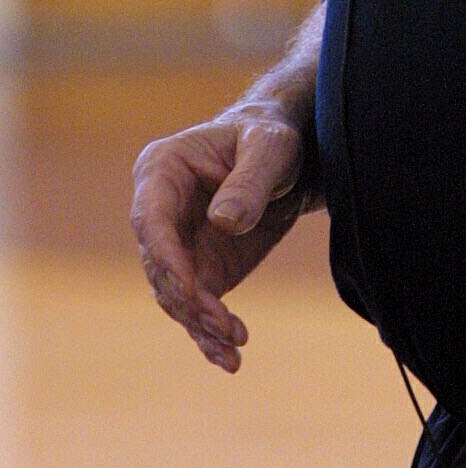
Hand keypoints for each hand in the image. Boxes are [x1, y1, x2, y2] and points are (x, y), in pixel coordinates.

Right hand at [130, 104, 309, 370]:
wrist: (285, 157)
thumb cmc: (270, 136)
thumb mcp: (270, 147)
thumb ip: (249, 180)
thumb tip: (222, 222)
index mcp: (161, 170)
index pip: (150, 219)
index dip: (166, 257)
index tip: (190, 290)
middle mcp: (158, 211)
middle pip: (160, 267)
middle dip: (190, 302)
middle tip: (226, 327)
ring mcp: (176, 245)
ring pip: (175, 296)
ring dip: (201, 325)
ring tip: (234, 346)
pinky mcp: (198, 270)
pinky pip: (195, 308)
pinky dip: (209, 334)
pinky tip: (230, 358)